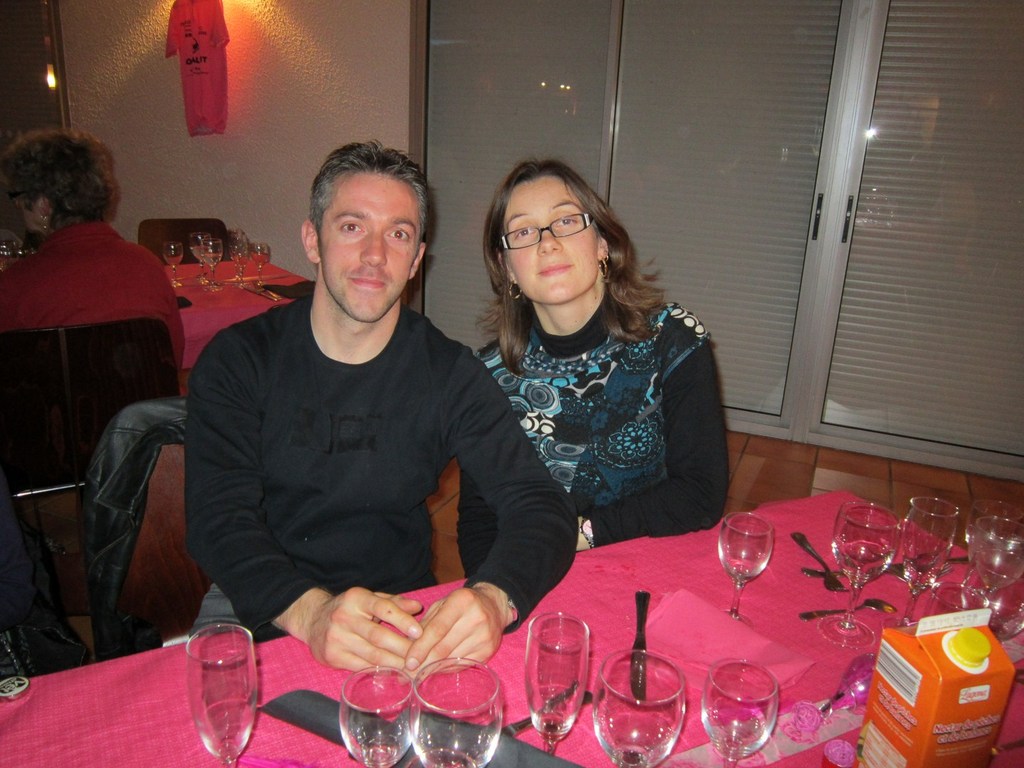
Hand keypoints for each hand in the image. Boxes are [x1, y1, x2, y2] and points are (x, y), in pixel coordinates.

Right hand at [276, 587, 423, 670]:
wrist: (313, 619)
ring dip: (394, 663)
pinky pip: (360, 666)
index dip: (402, 620)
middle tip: (421, 657)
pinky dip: (379, 671)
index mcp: (357, 598)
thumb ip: (393, 602)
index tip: (419, 632)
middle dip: (402, 648)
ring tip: (412, 668)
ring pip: (371, 654)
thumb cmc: (349, 609)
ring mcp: (336, 638)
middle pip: (378, 636)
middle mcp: (344, 617)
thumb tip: (417, 607)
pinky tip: (393, 673)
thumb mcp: (369, 599)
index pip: (383, 608)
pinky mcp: (332, 656)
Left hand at [405, 583, 512, 671]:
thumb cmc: (461, 604)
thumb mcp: (442, 604)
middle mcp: (476, 618)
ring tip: (417, 674)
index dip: (421, 647)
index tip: (408, 662)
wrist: (494, 606)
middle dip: (423, 663)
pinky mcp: (488, 651)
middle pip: (444, 648)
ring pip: (452, 660)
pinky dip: (446, 669)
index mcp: (461, 601)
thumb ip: (425, 623)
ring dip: (432, 669)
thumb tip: (407, 648)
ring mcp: (484, 636)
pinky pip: (461, 665)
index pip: (437, 629)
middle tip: (407, 674)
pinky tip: (435, 670)